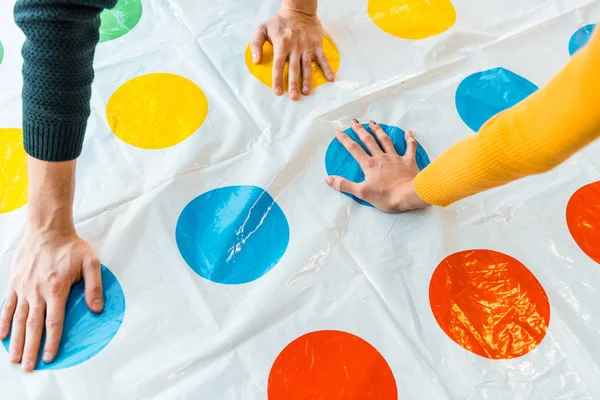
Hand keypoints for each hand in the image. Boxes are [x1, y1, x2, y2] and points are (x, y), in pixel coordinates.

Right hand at [0, 226, 102, 371]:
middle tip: (29, 367)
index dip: (52, 342)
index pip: (54, 322)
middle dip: (31, 349)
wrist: (48, 229)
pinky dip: (3, 322)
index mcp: (56, 289)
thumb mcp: (90, 263)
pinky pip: (6, 306)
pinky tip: (2, 336)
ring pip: (17, 320)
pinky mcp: (15, 283)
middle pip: (33, 326)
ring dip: (16, 341)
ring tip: (14, 358)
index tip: (50, 357)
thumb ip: (94, 287)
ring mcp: (23, 288)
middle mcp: (37, 292)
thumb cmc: (71, 246)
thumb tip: (97, 309)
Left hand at [250, 9, 334, 100]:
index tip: (278, 92)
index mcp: (281, 44)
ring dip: (307, 80)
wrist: (299, 10)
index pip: (278, 65)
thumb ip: (256, 44)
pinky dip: (327, 69)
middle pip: (294, 68)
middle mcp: (295, 47)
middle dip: (294, 84)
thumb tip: (256, 61)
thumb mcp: (262, 29)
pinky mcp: (316, 45)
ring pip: (307, 66)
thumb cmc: (279, 22)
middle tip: (294, 97)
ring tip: (307, 92)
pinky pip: (323, 59)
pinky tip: (331, 79)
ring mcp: (307, 47)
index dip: (277, 79)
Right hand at [325, 119, 429, 212]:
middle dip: (360, 130)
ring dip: (378, 131)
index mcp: (369, 165)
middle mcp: (381, 157)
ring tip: (373, 122)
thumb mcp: (362, 193)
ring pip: (386, 140)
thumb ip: (345, 185)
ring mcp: (395, 158)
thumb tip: (328, 179)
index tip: (338, 131)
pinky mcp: (408, 161)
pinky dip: (409, 139)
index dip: (345, 140)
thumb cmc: (386, 196)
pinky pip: (410, 147)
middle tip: (354, 121)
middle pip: (369, 141)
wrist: (409, 195)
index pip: (354, 149)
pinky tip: (408, 132)